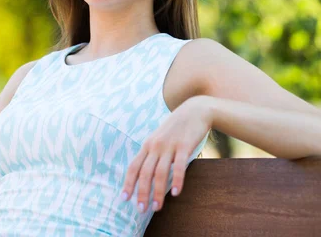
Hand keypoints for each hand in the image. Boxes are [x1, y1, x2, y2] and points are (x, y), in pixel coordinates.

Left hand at [120, 96, 211, 212]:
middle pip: (145, 173)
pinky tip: (175, 193)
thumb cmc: (177, 128)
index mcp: (148, 145)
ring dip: (157, 192)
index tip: (125, 199)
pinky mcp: (184, 146)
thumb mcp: (160, 138)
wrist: (195, 110)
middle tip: (141, 210)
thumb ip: (153, 153)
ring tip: (156, 207)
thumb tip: (145, 173)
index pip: (134, 167)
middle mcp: (155, 146)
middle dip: (142, 193)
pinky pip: (179, 166)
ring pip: (160, 172)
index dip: (128, 183)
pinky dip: (176, 180)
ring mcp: (169, 145)